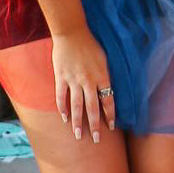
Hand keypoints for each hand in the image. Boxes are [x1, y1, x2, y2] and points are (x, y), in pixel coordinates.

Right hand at [51, 27, 115, 142]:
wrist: (72, 33)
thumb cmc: (90, 45)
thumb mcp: (104, 60)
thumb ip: (105, 76)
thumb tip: (107, 90)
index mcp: (102, 76)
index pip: (108, 100)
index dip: (110, 115)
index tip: (112, 126)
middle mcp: (89, 81)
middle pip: (93, 108)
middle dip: (95, 125)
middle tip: (96, 139)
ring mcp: (74, 80)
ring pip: (76, 106)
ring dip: (78, 122)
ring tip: (79, 135)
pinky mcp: (61, 77)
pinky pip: (61, 96)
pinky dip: (62, 108)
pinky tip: (64, 118)